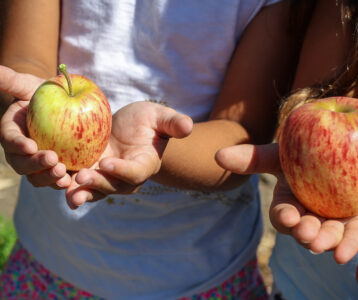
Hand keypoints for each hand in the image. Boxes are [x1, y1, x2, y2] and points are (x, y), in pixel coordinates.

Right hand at [0, 66, 70, 187]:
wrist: (60, 107)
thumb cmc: (42, 94)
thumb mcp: (27, 85)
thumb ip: (11, 80)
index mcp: (11, 133)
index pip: (10, 141)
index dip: (17, 145)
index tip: (29, 145)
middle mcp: (21, 153)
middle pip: (22, 165)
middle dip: (35, 165)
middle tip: (52, 160)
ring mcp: (38, 164)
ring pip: (38, 177)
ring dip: (49, 178)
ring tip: (63, 173)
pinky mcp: (57, 168)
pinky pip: (58, 180)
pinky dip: (64, 183)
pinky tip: (76, 180)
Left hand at [65, 101, 192, 208]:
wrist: (130, 129)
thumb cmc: (148, 122)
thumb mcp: (160, 117)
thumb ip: (173, 122)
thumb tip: (188, 126)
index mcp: (145, 164)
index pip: (135, 172)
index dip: (123, 170)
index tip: (108, 163)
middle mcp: (126, 177)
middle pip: (113, 186)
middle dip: (98, 184)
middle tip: (82, 177)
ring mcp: (107, 178)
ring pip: (95, 190)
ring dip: (81, 192)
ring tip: (67, 191)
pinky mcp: (91, 173)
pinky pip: (80, 183)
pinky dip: (68, 184)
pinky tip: (55, 182)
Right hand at [216, 143, 357, 263]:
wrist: (344, 149)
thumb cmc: (306, 153)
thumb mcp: (280, 154)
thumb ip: (252, 158)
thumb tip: (217, 155)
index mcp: (289, 204)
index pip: (283, 215)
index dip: (284, 217)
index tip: (288, 216)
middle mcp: (309, 217)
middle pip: (304, 230)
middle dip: (304, 233)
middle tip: (306, 232)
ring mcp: (333, 223)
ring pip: (327, 237)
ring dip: (324, 242)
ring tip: (322, 243)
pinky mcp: (357, 224)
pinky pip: (354, 238)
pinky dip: (349, 246)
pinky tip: (344, 254)